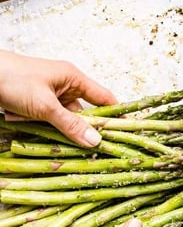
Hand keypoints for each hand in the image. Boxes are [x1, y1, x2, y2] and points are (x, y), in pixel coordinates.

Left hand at [0, 50, 115, 146]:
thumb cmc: (10, 77)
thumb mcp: (44, 105)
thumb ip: (70, 125)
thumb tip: (95, 141)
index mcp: (73, 78)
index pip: (105, 98)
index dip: (117, 114)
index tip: (127, 132)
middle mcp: (64, 87)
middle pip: (85, 114)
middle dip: (83, 130)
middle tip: (91, 148)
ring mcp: (49, 97)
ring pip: (64, 121)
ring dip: (57, 130)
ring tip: (48, 133)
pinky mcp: (35, 105)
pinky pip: (47, 122)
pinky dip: (40, 127)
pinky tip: (26, 123)